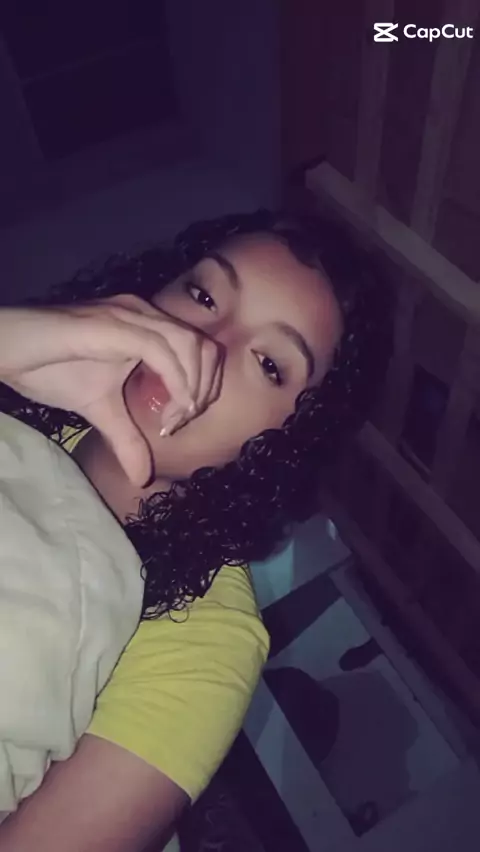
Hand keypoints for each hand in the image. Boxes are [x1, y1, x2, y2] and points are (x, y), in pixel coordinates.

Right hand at [0, 295, 222, 485]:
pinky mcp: (111, 324)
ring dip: (191, 388)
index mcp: (145, 326)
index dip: (204, 388)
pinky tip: (166, 411)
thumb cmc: (47, 368)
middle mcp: (143, 313)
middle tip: (179, 423)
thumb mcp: (98, 410)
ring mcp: (128, 315)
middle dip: (205, 390)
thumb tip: (143, 479)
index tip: (178, 423)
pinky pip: (160, 350)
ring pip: (189, 344)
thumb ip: (126, 439)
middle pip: (203, 346)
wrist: (4, 350)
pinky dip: (175, 382)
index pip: (200, 349)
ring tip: (172, 420)